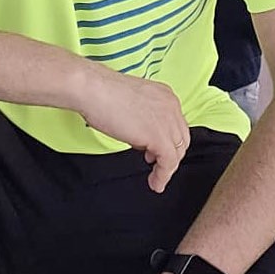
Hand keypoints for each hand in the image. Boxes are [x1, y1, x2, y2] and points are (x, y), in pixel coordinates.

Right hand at [75, 63, 190, 191]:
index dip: (169, 141)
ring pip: (177, 152)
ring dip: (167, 169)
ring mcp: (167, 121)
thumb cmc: (103, 93)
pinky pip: (168, 162)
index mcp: (165, 96)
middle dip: (170, 155)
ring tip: (155, 178)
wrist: (93, 90)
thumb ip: (144, 118)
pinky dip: (163, 176)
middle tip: (156, 165)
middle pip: (181, 139)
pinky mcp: (159, 137)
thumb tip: (142, 137)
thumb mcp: (133, 103)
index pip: (176, 125)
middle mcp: (171, 106)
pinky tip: (155, 183)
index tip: (157, 152)